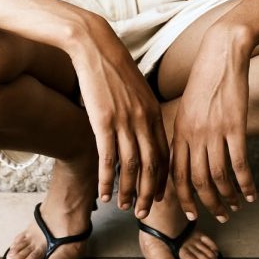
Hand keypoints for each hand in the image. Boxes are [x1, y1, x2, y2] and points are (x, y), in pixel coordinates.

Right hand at [66, 13, 169, 217]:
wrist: (94, 45)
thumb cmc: (111, 65)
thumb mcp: (135, 88)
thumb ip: (141, 109)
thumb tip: (141, 127)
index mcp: (153, 111)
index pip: (164, 153)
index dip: (163, 178)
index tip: (161, 196)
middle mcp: (144, 119)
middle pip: (153, 166)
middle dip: (151, 193)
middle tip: (145, 213)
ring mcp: (125, 121)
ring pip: (132, 167)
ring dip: (129, 192)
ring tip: (125, 208)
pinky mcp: (103, 122)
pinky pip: (109, 160)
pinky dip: (108, 181)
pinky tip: (104, 194)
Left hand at [170, 22, 257, 222]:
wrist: (221, 53)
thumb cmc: (205, 80)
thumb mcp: (187, 107)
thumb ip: (184, 134)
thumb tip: (185, 158)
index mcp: (178, 131)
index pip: (176, 174)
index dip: (183, 197)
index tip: (191, 214)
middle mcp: (193, 135)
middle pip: (197, 181)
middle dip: (208, 204)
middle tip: (219, 217)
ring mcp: (214, 132)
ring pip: (219, 177)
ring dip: (228, 198)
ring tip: (236, 208)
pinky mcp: (235, 127)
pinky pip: (239, 165)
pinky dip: (246, 184)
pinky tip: (253, 194)